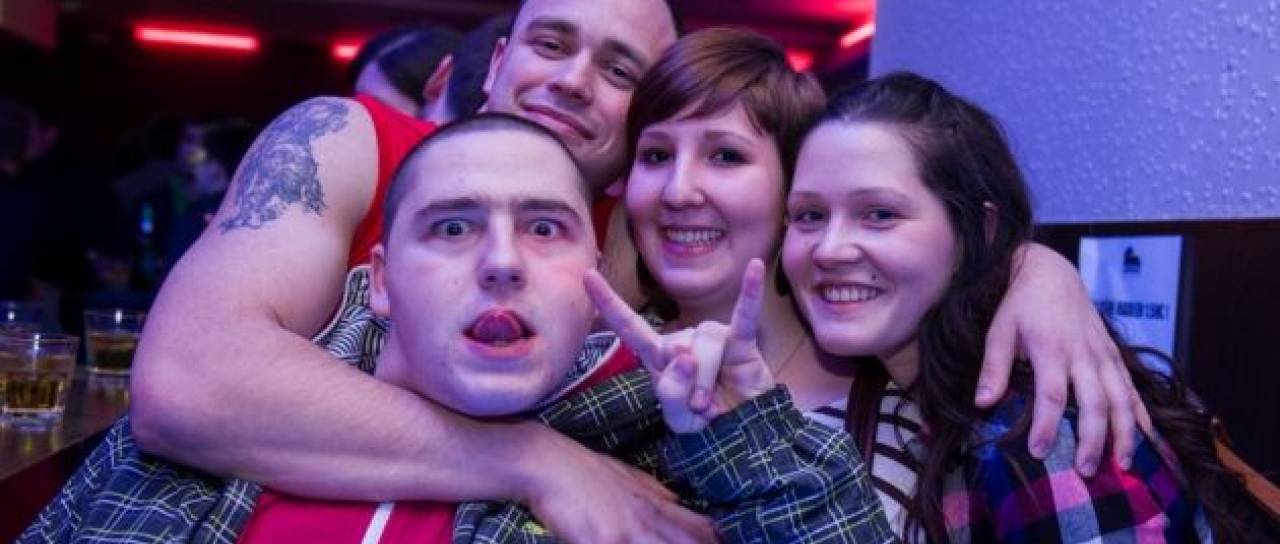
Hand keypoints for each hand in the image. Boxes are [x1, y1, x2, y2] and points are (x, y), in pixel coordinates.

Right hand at [525, 434, 716, 543]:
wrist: (548, 463)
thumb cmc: (586, 471)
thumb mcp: (631, 478)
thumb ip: (658, 496)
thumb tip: (682, 507)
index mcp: (658, 503)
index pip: (704, 530)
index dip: (716, 542)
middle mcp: (649, 519)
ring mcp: (628, 533)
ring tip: (638, 541)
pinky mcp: (603, 543)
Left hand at [585, 259, 773, 432]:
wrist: (743, 433)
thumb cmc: (706, 421)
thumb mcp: (678, 419)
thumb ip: (670, 394)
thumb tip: (685, 356)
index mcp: (659, 355)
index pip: (629, 326)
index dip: (608, 302)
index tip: (588, 275)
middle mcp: (684, 339)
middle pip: (674, 346)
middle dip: (687, 383)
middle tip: (698, 407)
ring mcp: (714, 337)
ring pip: (704, 342)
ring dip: (707, 378)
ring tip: (712, 403)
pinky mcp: (742, 341)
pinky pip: (746, 314)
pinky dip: (751, 291)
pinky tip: (756, 267)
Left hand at [977, 243, 1148, 475]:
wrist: (1049, 271)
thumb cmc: (1019, 303)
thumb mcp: (999, 330)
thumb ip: (993, 367)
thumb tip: (981, 403)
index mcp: (1051, 348)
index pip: (1052, 394)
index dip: (1047, 426)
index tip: (1039, 452)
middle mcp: (1083, 354)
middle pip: (1095, 402)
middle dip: (1093, 439)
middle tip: (1085, 471)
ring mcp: (1103, 355)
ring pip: (1122, 398)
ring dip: (1125, 433)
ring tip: (1122, 465)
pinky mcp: (1114, 354)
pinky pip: (1132, 388)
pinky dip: (1141, 414)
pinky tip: (1144, 439)